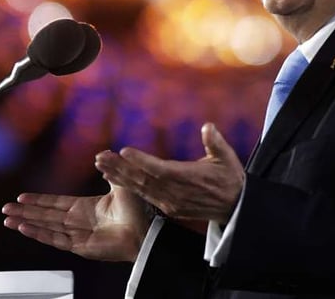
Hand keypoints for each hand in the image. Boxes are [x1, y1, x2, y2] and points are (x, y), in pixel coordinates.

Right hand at [2, 183, 151, 261]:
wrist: (147, 230)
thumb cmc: (139, 211)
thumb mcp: (122, 184)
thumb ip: (110, 170)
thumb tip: (102, 154)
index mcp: (86, 208)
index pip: (56, 203)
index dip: (39, 200)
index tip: (22, 196)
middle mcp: (79, 222)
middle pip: (45, 215)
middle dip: (25, 211)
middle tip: (5, 208)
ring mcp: (78, 235)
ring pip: (46, 228)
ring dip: (26, 223)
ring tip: (7, 219)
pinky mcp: (80, 247)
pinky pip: (55, 239)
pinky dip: (39, 234)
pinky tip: (24, 228)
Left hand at [95, 122, 244, 222]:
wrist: (234, 207)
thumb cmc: (229, 178)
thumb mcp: (227, 158)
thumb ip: (216, 142)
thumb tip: (208, 127)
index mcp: (187, 177)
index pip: (159, 169)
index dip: (141, 161)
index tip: (124, 151)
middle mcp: (175, 192)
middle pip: (143, 179)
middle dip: (120, 168)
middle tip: (100, 157)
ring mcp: (170, 202)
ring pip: (140, 188)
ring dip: (119, 176)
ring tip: (101, 165)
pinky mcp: (168, 208)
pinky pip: (144, 196)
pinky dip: (127, 186)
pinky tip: (113, 178)